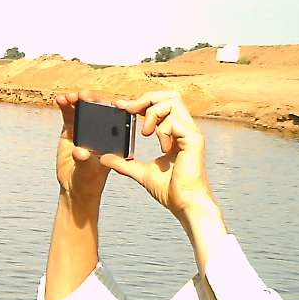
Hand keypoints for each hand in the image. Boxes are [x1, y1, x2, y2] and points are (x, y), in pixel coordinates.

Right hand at [54, 91, 110, 205]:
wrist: (74, 185)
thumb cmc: (88, 181)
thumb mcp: (89, 173)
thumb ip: (85, 162)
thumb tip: (80, 152)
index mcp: (112, 139)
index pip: (115, 120)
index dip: (112, 108)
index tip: (108, 103)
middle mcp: (100, 131)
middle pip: (98, 111)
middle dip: (92, 101)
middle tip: (85, 96)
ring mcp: (85, 129)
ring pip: (83, 110)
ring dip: (77, 101)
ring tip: (70, 97)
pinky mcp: (70, 130)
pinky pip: (68, 115)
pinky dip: (65, 106)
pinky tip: (60, 100)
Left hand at [100, 91, 217, 219]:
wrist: (185, 205)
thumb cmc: (170, 191)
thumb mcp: (141, 173)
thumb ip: (124, 163)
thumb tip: (104, 158)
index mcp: (175, 134)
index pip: (161, 106)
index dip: (140, 102)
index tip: (120, 106)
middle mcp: (185, 129)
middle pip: (170, 95)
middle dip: (147, 98)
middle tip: (129, 110)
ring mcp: (191, 133)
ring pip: (173, 101)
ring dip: (152, 113)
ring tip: (144, 133)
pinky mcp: (194, 139)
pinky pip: (175, 120)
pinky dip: (162, 129)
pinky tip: (162, 146)